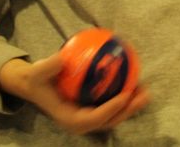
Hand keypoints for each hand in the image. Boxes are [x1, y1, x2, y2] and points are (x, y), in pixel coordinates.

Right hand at [0, 54, 149, 134]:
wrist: (34, 85)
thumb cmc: (36, 79)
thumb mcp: (36, 72)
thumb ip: (48, 67)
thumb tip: (61, 58)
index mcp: (70, 119)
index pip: (95, 118)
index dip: (112, 109)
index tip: (125, 95)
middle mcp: (82, 122)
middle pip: (110, 120)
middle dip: (129, 110)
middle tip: (143, 94)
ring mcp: (88, 117)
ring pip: (114, 114)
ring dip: (131, 105)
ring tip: (145, 90)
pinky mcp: (92, 109)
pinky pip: (111, 104)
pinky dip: (124, 95)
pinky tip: (133, 79)